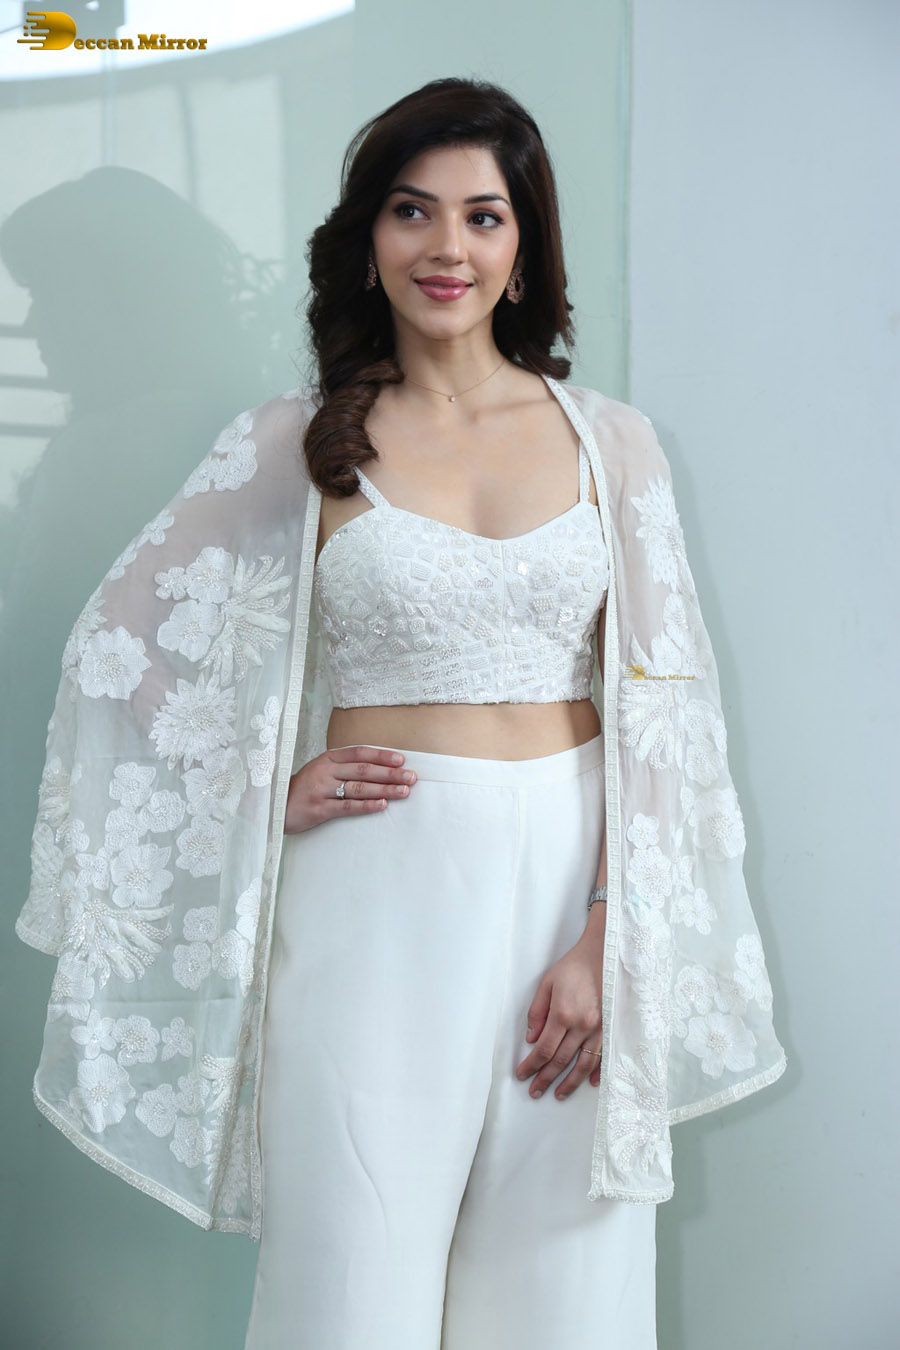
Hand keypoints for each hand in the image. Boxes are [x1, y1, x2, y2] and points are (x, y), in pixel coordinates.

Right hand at [285, 745, 416, 832]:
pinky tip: (382, 805)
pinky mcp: (319, 808)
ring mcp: (321, 789)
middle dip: (390, 773)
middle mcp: (325, 771)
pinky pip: (347, 806)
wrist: (275, 805)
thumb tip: (379, 768)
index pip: (359, 752)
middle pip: (363, 770)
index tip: (401, 760)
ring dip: (384, 789)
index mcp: (328, 759)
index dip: (381, 755)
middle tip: (411, 777)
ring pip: (359, 788)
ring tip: (403, 791)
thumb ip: (344, 767)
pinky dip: (367, 805)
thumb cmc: (304, 788)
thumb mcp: (321, 770)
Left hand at [515, 932, 603, 1100]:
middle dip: (546, 1078)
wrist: (604, 955)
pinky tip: (590, 1083)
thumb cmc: (573, 967)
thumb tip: (531, 1040)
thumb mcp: (547, 983)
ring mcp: (599, 1029)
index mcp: (563, 1014)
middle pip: (561, 1061)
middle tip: (535, 1092)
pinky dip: (597, 1072)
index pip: (544, 1049)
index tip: (522, 1075)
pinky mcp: (611, 1028)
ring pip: (584, 1064)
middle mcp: (582, 1025)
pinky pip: (604, 1056)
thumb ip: (537, 1013)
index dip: (532, 1065)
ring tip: (559, 1094)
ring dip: (570, 1082)